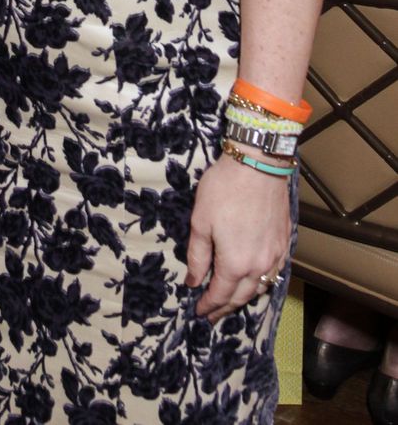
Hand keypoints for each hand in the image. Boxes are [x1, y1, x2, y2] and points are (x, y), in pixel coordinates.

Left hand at [185, 155, 289, 321]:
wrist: (258, 165)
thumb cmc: (224, 190)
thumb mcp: (201, 221)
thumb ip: (198, 256)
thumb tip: (194, 282)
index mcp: (235, 263)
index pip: (221, 294)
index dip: (209, 305)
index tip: (200, 312)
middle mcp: (259, 266)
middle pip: (242, 297)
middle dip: (226, 307)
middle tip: (213, 314)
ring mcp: (276, 255)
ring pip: (261, 287)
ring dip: (245, 297)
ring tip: (232, 299)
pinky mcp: (285, 242)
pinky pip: (275, 273)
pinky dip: (262, 282)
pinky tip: (256, 279)